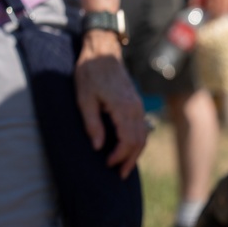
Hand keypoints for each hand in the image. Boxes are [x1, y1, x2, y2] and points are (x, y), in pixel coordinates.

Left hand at [74, 30, 147, 176]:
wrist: (102, 51)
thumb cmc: (90, 73)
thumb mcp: (84, 98)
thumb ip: (92, 123)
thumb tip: (97, 147)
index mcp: (123, 107)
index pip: (128, 140)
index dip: (119, 156)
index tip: (106, 163)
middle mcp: (134, 108)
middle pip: (139, 141)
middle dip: (130, 160)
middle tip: (119, 175)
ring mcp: (137, 105)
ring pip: (143, 135)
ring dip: (135, 153)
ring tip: (125, 167)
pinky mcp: (134, 103)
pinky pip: (141, 126)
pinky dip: (137, 141)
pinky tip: (128, 148)